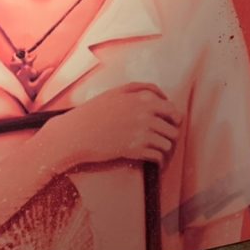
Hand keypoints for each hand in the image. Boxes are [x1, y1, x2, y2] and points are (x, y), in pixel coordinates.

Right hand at [37, 82, 181, 172]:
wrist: (75, 133)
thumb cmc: (93, 112)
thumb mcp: (116, 92)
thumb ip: (140, 88)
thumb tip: (162, 96)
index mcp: (142, 99)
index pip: (172, 109)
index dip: (174, 118)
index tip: (171, 123)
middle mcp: (145, 114)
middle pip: (174, 127)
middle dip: (171, 134)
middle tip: (165, 139)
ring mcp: (141, 132)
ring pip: (168, 143)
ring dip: (165, 148)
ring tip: (159, 150)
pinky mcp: (135, 150)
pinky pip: (158, 156)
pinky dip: (158, 160)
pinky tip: (153, 161)